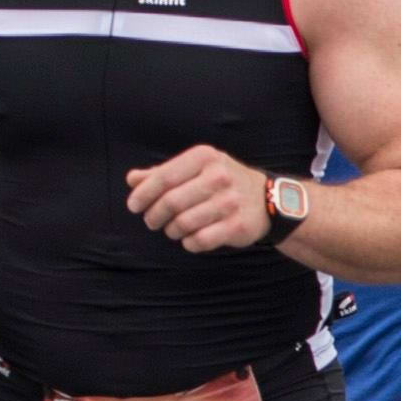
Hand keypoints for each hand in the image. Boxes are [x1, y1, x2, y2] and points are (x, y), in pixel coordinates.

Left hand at [125, 148, 270, 251]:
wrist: (269, 199)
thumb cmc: (222, 181)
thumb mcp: (195, 168)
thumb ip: (162, 173)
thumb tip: (132, 179)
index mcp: (205, 157)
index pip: (164, 178)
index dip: (143, 195)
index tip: (134, 206)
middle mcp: (219, 177)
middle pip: (170, 202)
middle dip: (154, 216)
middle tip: (152, 221)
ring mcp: (230, 202)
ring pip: (183, 224)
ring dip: (171, 230)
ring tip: (173, 229)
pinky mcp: (238, 226)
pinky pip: (200, 241)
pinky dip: (189, 243)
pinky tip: (191, 238)